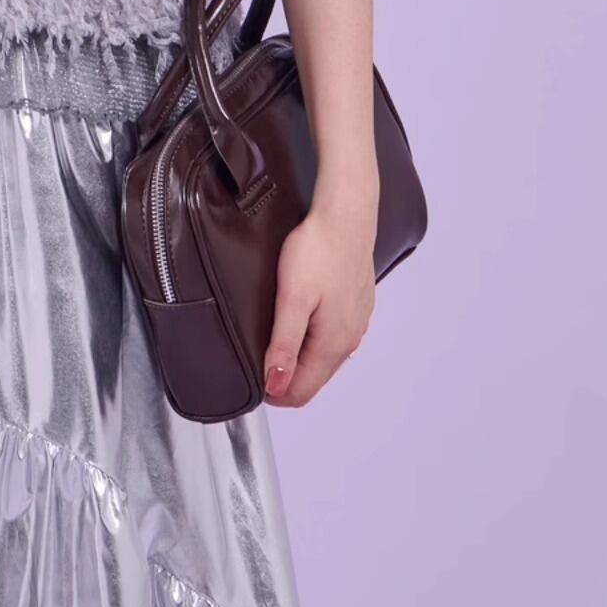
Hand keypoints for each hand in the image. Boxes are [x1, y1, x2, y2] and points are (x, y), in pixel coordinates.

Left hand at [263, 200, 377, 408]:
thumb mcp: (292, 300)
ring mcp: (356, 322)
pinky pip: (333, 336)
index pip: (301, 392)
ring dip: (298, 359)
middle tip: (256, 358)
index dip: (273, 393)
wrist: (346, 213)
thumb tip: (275, 385)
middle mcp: (350, 338)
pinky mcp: (357, 305)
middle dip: (285, 378)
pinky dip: (313, 340)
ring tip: (272, 339)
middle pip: (314, 378)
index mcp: (334, 344)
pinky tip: (299, 322)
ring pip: (324, 358)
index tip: (250, 378)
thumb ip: (283, 345)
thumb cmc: (319, 249)